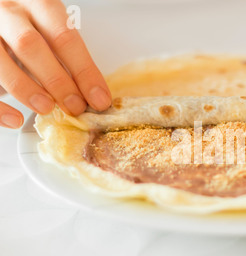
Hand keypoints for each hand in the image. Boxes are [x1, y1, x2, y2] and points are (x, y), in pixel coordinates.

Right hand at [0, 0, 111, 128]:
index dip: (84, 71)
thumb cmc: (30, 22)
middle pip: (31, 46)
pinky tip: (15, 119)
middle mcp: (9, 11)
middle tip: (75, 107)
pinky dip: (0, 107)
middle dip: (57, 81)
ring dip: (26, 89)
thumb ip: (65, 53)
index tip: (99, 99)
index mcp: (38, 3)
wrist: (2, 11)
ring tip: (47, 107)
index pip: (65, 37)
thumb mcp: (50, 26)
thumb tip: (92, 93)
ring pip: (1, 60)